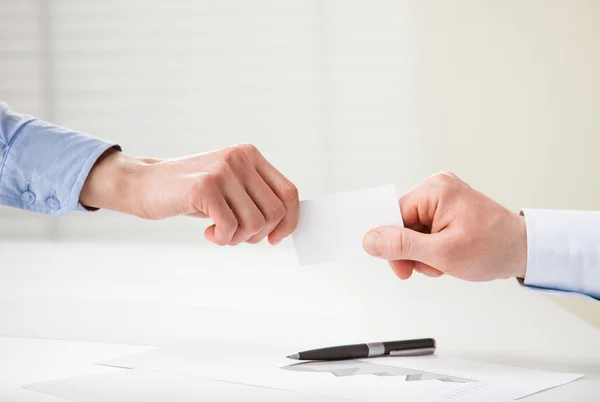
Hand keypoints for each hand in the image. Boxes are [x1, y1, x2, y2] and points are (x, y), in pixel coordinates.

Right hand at [80, 144, 298, 245]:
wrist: (146, 184)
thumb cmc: (193, 193)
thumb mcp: (231, 188)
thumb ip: (257, 198)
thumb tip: (287, 225)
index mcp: (251, 155)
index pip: (289, 193)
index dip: (289, 222)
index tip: (275, 239)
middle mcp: (240, 158)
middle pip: (275, 212)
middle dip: (258, 234)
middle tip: (236, 236)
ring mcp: (222, 170)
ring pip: (255, 223)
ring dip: (239, 238)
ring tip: (220, 232)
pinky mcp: (204, 187)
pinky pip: (230, 227)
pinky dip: (223, 239)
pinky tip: (209, 232)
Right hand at [362, 173, 526, 280]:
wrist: (525, 251)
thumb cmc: (492, 249)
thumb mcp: (442, 253)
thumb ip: (402, 246)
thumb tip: (369, 240)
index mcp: (434, 190)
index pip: (394, 215)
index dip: (392, 243)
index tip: (400, 268)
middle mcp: (437, 187)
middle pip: (402, 223)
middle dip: (412, 251)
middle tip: (428, 269)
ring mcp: (444, 196)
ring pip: (413, 229)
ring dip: (422, 252)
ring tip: (443, 263)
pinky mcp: (448, 208)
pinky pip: (425, 229)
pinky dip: (431, 247)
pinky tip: (446, 257)